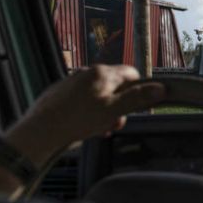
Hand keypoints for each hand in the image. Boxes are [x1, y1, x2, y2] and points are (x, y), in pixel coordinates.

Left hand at [6, 65, 164, 167]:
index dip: (138, 90)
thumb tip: (161, 87)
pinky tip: (84, 126)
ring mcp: (72, 81)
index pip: (132, 74)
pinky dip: (88, 111)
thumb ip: (138, 98)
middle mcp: (87, 72)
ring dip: (104, 110)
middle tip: (114, 123)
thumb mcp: (114, 110)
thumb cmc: (78, 119)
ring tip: (98, 128)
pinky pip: (83, 99)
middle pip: (115, 86)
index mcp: (103, 73)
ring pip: (99, 94)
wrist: (42, 130)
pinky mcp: (60, 92)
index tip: (136, 107)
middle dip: (119, 105)